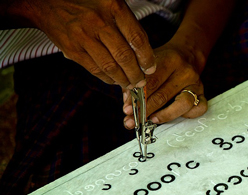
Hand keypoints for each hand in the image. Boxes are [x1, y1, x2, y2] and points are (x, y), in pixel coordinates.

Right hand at [26, 0, 155, 87]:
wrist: (47, 3)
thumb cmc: (86, 3)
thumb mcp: (110, 4)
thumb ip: (127, 25)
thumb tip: (145, 53)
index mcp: (113, 7)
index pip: (137, 38)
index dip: (147, 57)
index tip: (151, 68)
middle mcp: (98, 21)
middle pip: (124, 56)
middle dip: (136, 74)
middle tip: (142, 82)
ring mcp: (83, 36)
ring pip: (110, 67)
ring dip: (123, 80)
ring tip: (130, 84)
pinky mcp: (72, 49)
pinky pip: (95, 70)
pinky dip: (107, 79)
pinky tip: (114, 80)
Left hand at [122, 42, 207, 128]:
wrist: (187, 54)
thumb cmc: (163, 63)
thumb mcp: (147, 66)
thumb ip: (135, 83)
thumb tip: (127, 106)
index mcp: (170, 60)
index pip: (151, 82)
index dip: (137, 98)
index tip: (127, 110)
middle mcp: (185, 71)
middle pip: (164, 95)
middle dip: (146, 110)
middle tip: (134, 120)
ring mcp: (196, 84)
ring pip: (183, 104)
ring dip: (165, 115)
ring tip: (152, 119)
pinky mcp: (203, 94)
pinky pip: (198, 109)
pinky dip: (186, 116)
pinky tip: (173, 116)